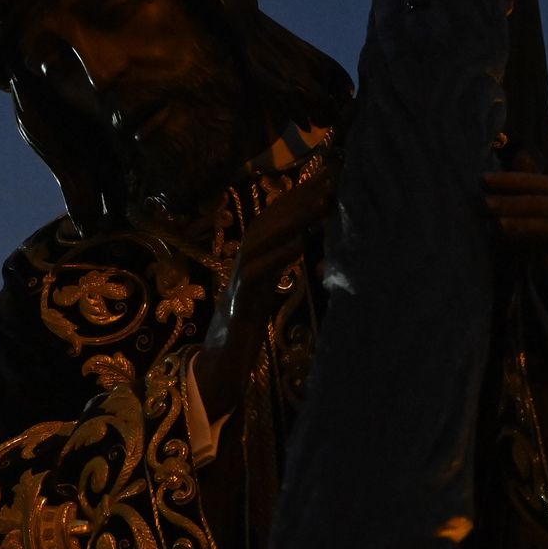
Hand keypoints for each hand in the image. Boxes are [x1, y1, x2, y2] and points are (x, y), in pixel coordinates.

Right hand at [194, 169, 335, 420]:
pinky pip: (254, 278)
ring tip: (318, 202)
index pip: (274, 224)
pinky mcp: (238, 309)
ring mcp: (238, 286)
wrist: (217, 370)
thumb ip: (279, 270)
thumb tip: (301, 244)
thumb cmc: (243, 333)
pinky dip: (276, 259)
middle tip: (329, 178)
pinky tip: (297, 246)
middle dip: (297, 199)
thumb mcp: (267, 294)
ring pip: (259, 243)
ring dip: (290, 221)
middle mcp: (243, 268)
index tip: (328, 179)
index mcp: (253, 264)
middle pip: (267, 224)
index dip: (298, 200)